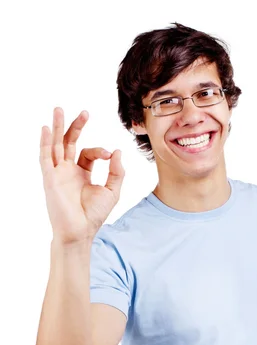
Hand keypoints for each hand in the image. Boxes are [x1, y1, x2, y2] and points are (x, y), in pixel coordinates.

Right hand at [39, 107, 124, 244]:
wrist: (80, 230)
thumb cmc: (94, 215)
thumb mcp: (112, 191)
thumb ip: (116, 171)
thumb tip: (117, 151)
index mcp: (82, 173)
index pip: (88, 153)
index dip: (100, 151)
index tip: (109, 156)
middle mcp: (68, 171)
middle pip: (69, 142)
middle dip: (76, 126)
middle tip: (85, 112)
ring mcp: (58, 173)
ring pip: (56, 145)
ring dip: (57, 127)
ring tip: (58, 109)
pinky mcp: (50, 178)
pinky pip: (45, 157)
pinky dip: (45, 142)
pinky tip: (45, 129)